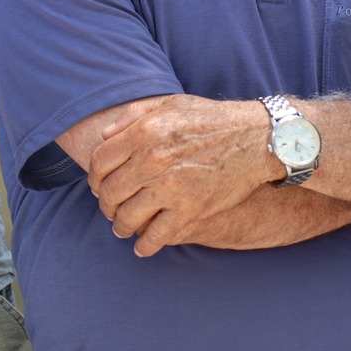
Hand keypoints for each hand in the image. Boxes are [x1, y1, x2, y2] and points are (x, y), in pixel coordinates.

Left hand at [88, 95, 278, 256]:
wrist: (256, 138)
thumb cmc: (211, 119)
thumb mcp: (170, 103)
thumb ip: (132, 116)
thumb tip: (104, 137)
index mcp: (144, 132)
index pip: (99, 162)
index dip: (94, 177)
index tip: (99, 184)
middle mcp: (152, 160)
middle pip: (109, 192)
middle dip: (105, 205)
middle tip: (110, 209)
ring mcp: (170, 187)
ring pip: (127, 217)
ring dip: (121, 227)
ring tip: (123, 228)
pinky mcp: (190, 210)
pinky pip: (156, 236)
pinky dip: (145, 246)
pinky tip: (143, 247)